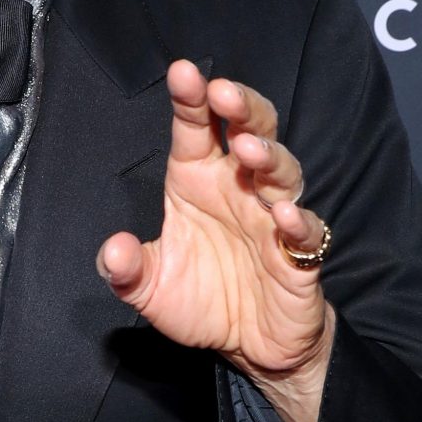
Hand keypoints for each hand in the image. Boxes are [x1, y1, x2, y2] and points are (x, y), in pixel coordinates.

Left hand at [96, 61, 334, 421]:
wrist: (249, 348)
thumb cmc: (203, 301)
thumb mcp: (150, 289)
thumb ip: (126, 270)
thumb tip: (113, 251)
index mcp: (199, 182)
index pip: (196, 130)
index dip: (191, 101)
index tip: (183, 73)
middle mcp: (239, 190)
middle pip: (251, 131)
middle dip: (241, 108)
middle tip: (223, 93)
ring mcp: (273, 219)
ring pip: (282, 172)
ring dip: (268, 156)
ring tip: (248, 149)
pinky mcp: (300, 256)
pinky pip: (307, 232)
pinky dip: (298, 222)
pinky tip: (283, 216)